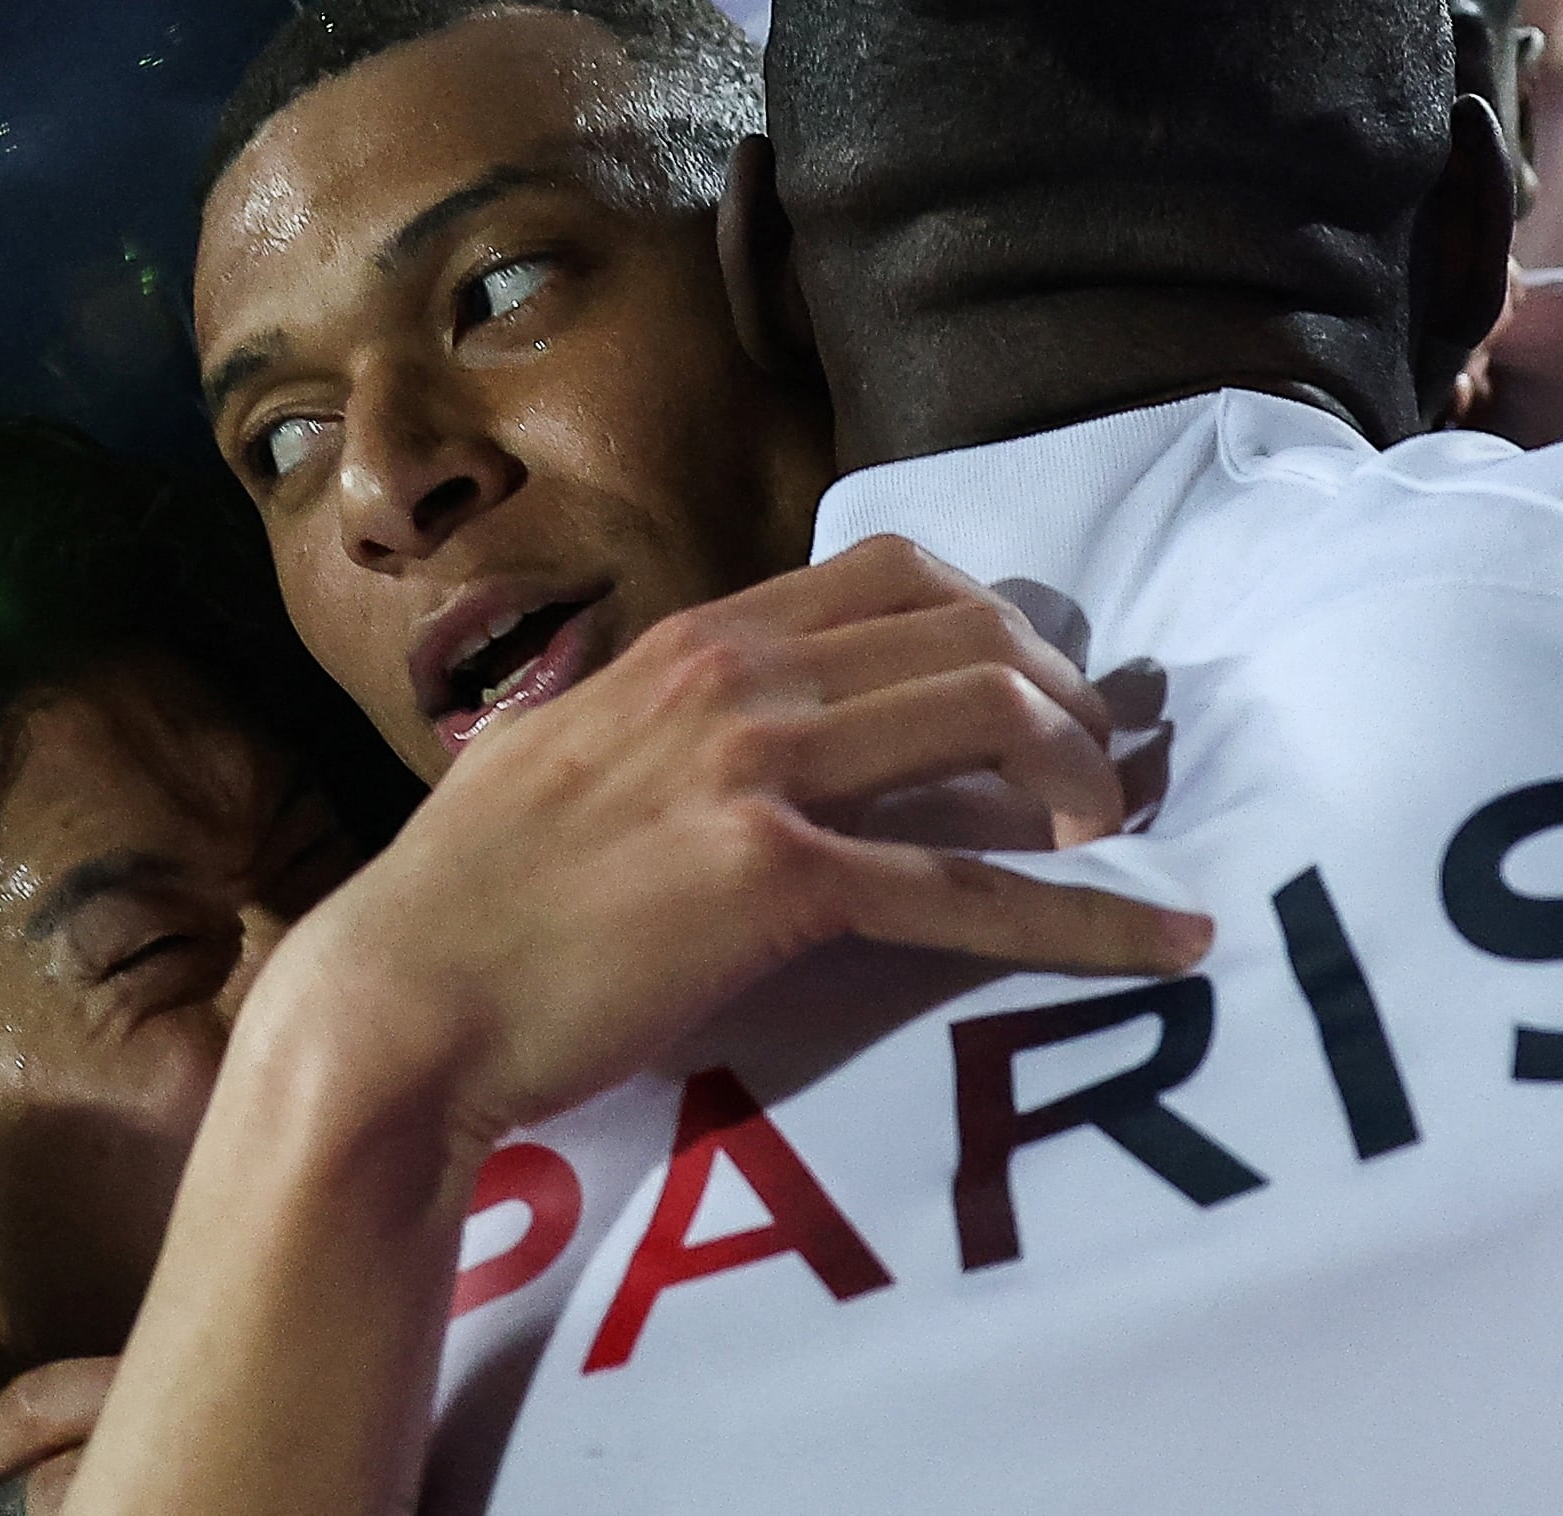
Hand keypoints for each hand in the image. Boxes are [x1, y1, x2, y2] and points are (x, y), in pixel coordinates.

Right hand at [251, 535, 1211, 1166]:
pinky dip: (1085, 917)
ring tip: (1124, 834)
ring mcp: (755, 769)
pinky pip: (967, 891)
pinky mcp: (774, 880)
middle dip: (1064, 693)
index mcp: (691, 643)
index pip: (890, 569)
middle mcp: (734, 678)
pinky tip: (1158, 939)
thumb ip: (653, 720)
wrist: (404, 994)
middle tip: (1102, 772)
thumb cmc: (465, 897)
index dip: (994, 617)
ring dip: (1084, 771)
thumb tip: (714, 733)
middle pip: (966, 628)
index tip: (1038, 685)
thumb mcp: (561, 753)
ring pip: (985, 714)